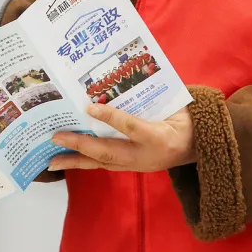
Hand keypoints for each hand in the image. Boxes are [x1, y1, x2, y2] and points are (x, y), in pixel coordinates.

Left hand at [48, 102, 194, 172]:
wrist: (199, 147)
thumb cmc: (183, 121)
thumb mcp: (175, 107)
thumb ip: (148, 98)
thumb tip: (116, 85)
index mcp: (159, 137)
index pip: (132, 127)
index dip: (111, 117)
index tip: (90, 106)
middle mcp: (145, 155)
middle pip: (108, 151)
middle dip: (80, 145)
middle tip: (56, 137)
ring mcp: (137, 164)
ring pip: (102, 163)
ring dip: (76, 161)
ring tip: (52, 160)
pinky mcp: (131, 167)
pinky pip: (104, 165)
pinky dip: (85, 162)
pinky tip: (68, 160)